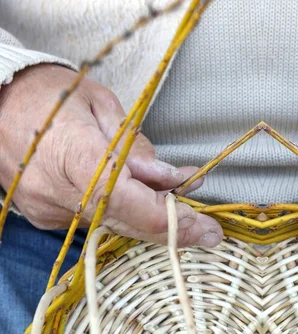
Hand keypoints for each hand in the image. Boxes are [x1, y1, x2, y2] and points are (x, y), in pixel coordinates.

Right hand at [0, 65, 222, 246]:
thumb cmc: (49, 94)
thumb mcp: (102, 104)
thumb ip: (136, 147)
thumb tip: (170, 178)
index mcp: (73, 155)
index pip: (131, 202)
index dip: (173, 221)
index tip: (205, 228)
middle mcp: (57, 191)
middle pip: (128, 223)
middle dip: (174, 229)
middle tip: (208, 232)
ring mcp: (48, 208)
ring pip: (115, 225)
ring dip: (152, 218)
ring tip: (181, 204)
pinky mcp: (45, 215)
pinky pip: (96, 221)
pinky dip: (124, 214)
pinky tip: (144, 200)